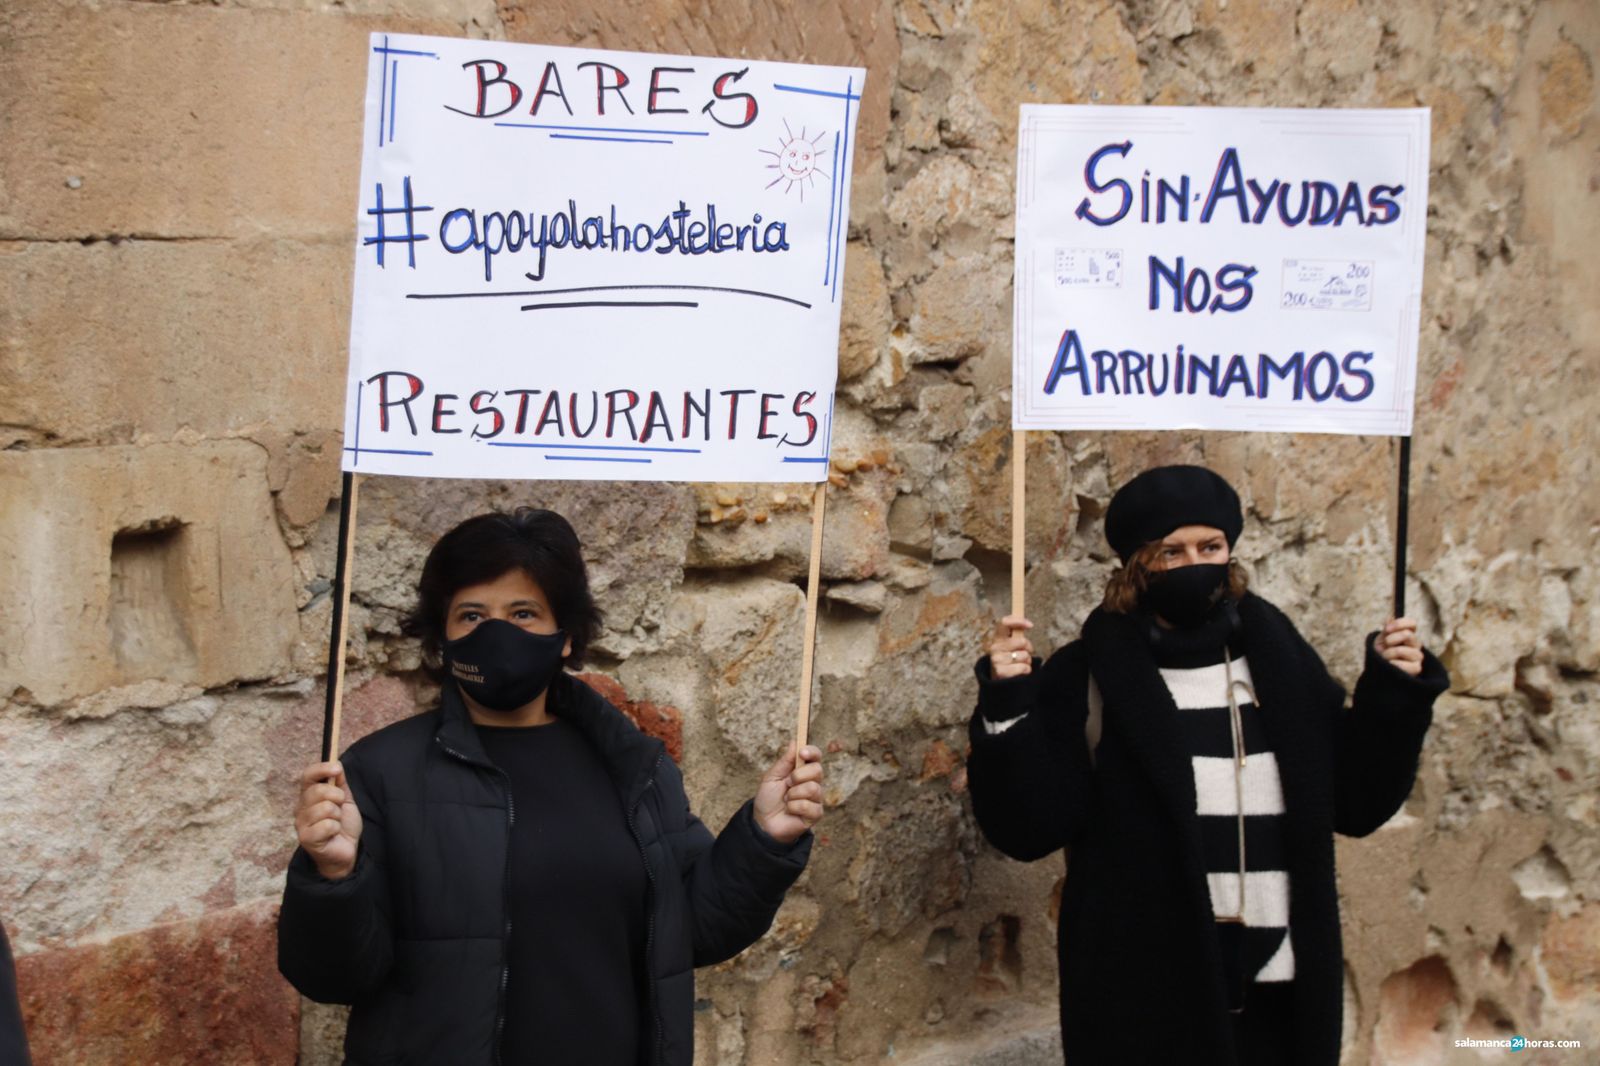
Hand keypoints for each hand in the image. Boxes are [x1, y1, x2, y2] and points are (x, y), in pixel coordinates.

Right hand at [295, 761, 362, 880]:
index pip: (307, 776)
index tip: (337, 768)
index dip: (321, 769)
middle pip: (318, 790)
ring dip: (338, 815)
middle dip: (337, 797)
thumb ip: (340, 783)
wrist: (346, 851)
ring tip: (336, 823)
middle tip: (339, 808)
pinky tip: (333, 834)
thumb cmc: (343, 825)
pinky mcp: (306, 838)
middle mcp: (300, 808)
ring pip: (325, 808)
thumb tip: (336, 764)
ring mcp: (301, 824)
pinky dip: (336, 828)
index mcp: (308, 796)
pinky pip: (327, 825)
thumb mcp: (345, 800)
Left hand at [753, 743, 823, 844]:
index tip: (802, 753)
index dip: (812, 752)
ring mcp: (815, 798)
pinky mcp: (816, 814)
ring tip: (787, 800)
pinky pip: (809, 805)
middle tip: (787, 784)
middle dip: (799, 776)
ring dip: (794, 794)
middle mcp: (812, 782)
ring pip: (813, 788)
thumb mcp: (772, 777)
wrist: (764, 822)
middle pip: (818, 770)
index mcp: (803, 771)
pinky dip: (794, 807)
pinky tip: (791, 811)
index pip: (815, 756)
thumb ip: (785, 761)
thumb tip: (795, 742)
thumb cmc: (768, 798)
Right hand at [988, 615, 1033, 678]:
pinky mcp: (1001, 672)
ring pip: (1025, 656)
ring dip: (1027, 661)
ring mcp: (997, 660)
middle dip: (1028, 647)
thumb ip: (1016, 636)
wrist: (999, 680)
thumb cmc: (1009, 660)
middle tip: (1023, 653)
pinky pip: (1024, 668)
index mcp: (998, 638)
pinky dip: (1026, 670)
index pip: (1004, 623)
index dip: (1018, 621)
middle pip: (1021, 641)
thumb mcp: (1009, 646)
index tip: (1030, 625)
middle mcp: (995, 647)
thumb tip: (1027, 624)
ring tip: (1019, 664)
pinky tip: (1019, 672)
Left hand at [1377, 617, 1423, 676]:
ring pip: (1402, 650)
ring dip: (1389, 653)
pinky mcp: (1416, 669)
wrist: (1379, 669)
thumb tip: (1390, 617)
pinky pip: (1405, 665)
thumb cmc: (1381, 653)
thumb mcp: (1381, 639)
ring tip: (1385, 657)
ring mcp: (1417, 657)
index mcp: (1409, 634)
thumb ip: (1387, 629)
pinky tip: (1390, 665)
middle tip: (1385, 645)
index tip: (1387, 629)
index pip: (1412, 623)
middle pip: (1408, 635)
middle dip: (1390, 639)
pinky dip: (1393, 664)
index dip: (1399, 624)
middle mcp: (1416, 644)